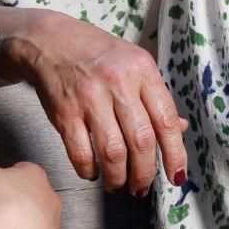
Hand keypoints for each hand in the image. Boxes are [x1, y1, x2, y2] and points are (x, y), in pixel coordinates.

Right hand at [0, 7, 187, 195]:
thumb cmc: (98, 55)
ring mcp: (90, 98)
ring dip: (118, 177)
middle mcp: (118, 83)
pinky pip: (81, 152)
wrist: (49, 42)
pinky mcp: (64, 112)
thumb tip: (179, 128)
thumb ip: (156, 97)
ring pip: (113, 151)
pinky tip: (93, 172)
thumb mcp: (134, 64)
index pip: (166, 119)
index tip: (177, 175)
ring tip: (119, 184)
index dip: (175, 153)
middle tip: (142, 186)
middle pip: (141, 140)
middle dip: (145, 172)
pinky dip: (89, 170)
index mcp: (142, 70)